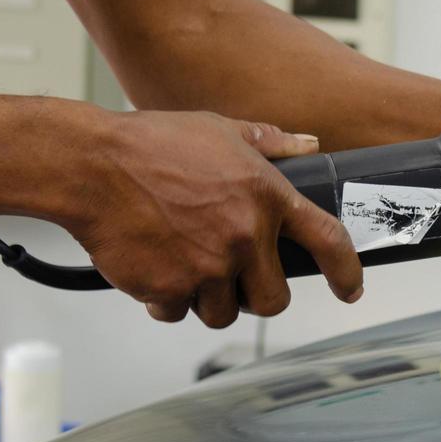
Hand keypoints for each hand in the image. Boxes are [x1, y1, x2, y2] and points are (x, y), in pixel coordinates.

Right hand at [64, 111, 363, 327]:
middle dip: (255, 294)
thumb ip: (271, 142)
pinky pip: (178, 312)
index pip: (328, 241)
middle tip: (233, 274)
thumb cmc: (151, 144)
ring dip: (207, 297)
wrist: (90, 166)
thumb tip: (308, 143)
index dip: (346, 272)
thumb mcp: (221, 129)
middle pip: (273, 300)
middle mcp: (245, 237)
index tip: (350, 290)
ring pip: (223, 312)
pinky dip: (168, 299)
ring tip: (185, 261)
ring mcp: (208, 267)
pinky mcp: (170, 289)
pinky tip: (156, 266)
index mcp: (267, 197)